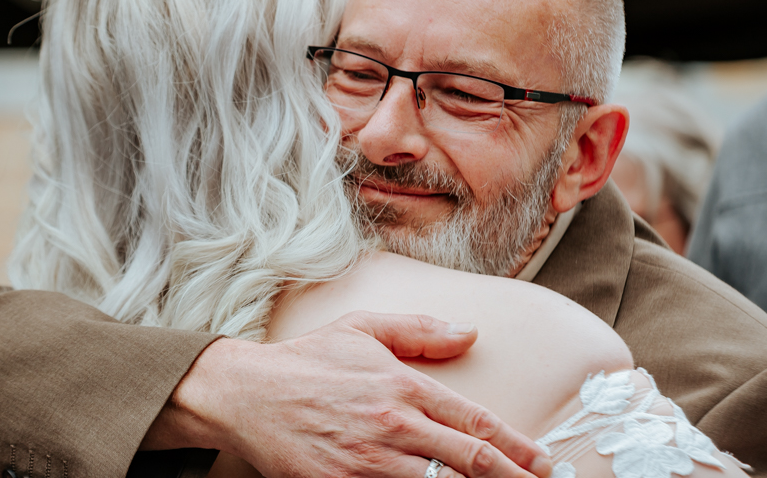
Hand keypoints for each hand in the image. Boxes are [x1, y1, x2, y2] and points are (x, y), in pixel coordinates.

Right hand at [142, 311, 551, 477]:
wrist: (247, 393)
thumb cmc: (308, 360)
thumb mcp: (362, 328)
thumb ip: (419, 330)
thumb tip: (470, 332)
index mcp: (403, 385)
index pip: (476, 421)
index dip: (518, 445)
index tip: (542, 460)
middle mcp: (394, 424)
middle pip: (471, 462)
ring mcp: (370, 462)